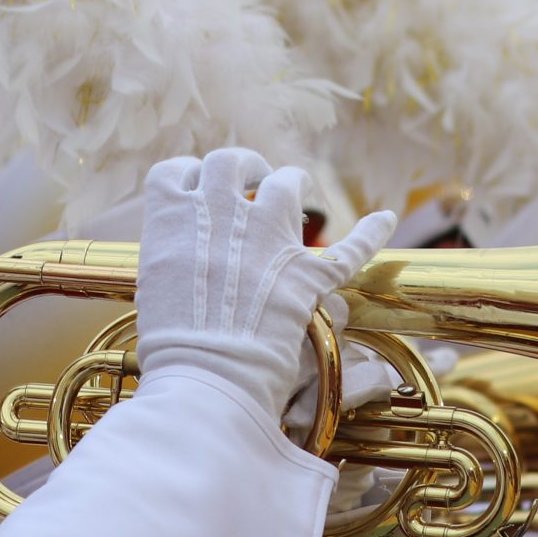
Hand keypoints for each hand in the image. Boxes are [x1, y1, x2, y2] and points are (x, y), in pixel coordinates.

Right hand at [134, 149, 395, 421]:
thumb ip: (171, 255)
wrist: (204, 375)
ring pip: (285, 182)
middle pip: (231, 161)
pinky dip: (371, 232)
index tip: (198, 187)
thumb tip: (184, 252)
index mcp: (172, 215)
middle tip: (250, 183)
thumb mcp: (152, 286)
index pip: (177, 170)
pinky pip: (350, 247)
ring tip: (294, 193)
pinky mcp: (306, 271)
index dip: (189, 175)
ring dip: (290, 182)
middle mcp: (220, 211)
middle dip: (243, 167)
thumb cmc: (169, 343)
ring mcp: (268, 236)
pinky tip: (385, 219)